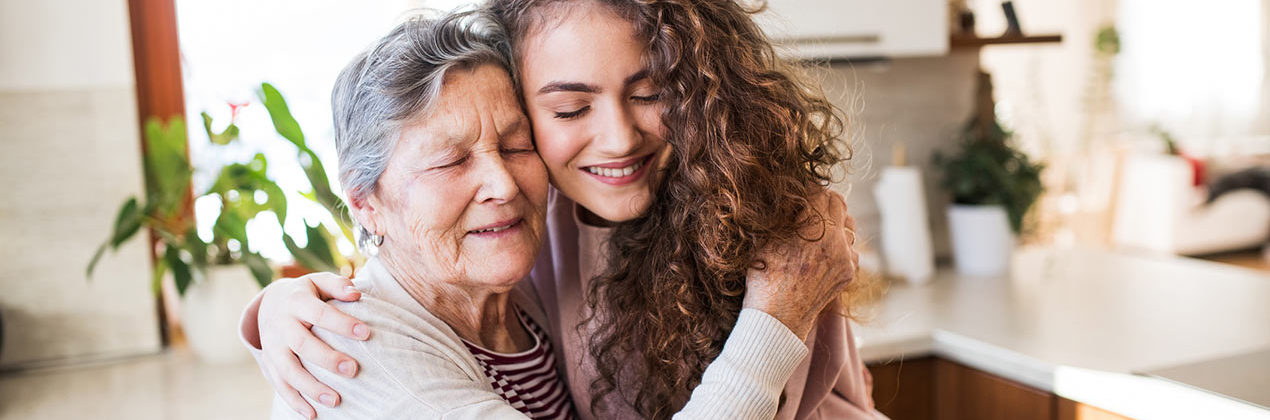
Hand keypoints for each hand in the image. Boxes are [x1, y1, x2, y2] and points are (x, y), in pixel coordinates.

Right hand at [255, 272, 365, 418]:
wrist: (269, 303)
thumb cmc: (307, 293)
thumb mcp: (318, 282)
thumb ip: (337, 285)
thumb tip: (357, 294)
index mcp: (296, 302)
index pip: (320, 313)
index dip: (342, 323)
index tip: (367, 334)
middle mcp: (281, 325)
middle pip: (302, 344)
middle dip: (327, 359)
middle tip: (354, 370)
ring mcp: (272, 346)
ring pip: (288, 370)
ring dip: (311, 387)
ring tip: (336, 400)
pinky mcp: (269, 363)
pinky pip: (279, 385)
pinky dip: (294, 401)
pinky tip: (313, 414)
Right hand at [743, 190, 857, 339]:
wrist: (776, 318)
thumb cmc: (764, 277)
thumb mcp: (766, 238)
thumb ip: (785, 215)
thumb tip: (792, 199)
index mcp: (813, 227)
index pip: (820, 192)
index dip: (809, 190)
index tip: (801, 193)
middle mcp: (835, 240)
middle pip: (839, 205)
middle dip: (824, 202)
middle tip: (810, 207)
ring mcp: (845, 257)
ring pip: (848, 227)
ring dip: (835, 223)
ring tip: (817, 230)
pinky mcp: (848, 273)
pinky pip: (850, 249)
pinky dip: (840, 246)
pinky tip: (823, 253)